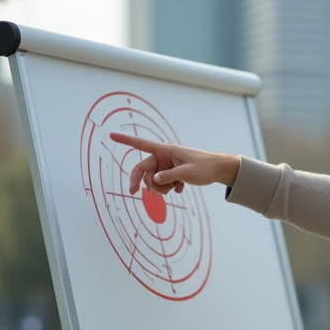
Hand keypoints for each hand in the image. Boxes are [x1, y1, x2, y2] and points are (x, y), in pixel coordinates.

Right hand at [109, 132, 240, 195]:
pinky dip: (169, 188)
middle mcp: (163, 157)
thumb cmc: (204, 167)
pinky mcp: (172, 172)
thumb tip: (154, 180)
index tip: (111, 134)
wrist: (218, 169)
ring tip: (174, 190)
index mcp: (165, 150)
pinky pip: (163, 182)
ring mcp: (167, 165)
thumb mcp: (187, 173)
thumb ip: (169, 177)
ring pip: (153, 179)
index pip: (141, 144)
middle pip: (144, 170)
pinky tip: (181, 188)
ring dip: (160, 188)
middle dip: (147, 183)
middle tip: (146, 195)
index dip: (125, 140)